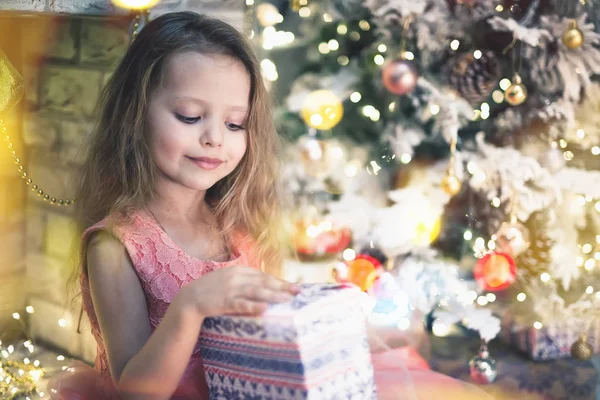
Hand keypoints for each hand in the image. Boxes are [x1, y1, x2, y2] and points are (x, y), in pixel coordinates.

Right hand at [180, 266, 300, 317]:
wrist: (189, 300)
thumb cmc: (211, 291)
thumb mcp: (229, 279)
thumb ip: (244, 280)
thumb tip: (264, 285)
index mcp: (238, 270)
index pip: (263, 275)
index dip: (279, 281)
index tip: (293, 286)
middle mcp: (236, 277)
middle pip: (263, 281)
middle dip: (282, 286)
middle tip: (298, 291)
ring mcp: (230, 289)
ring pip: (256, 292)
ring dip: (273, 295)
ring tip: (287, 299)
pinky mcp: (224, 301)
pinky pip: (241, 304)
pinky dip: (253, 306)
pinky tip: (265, 309)